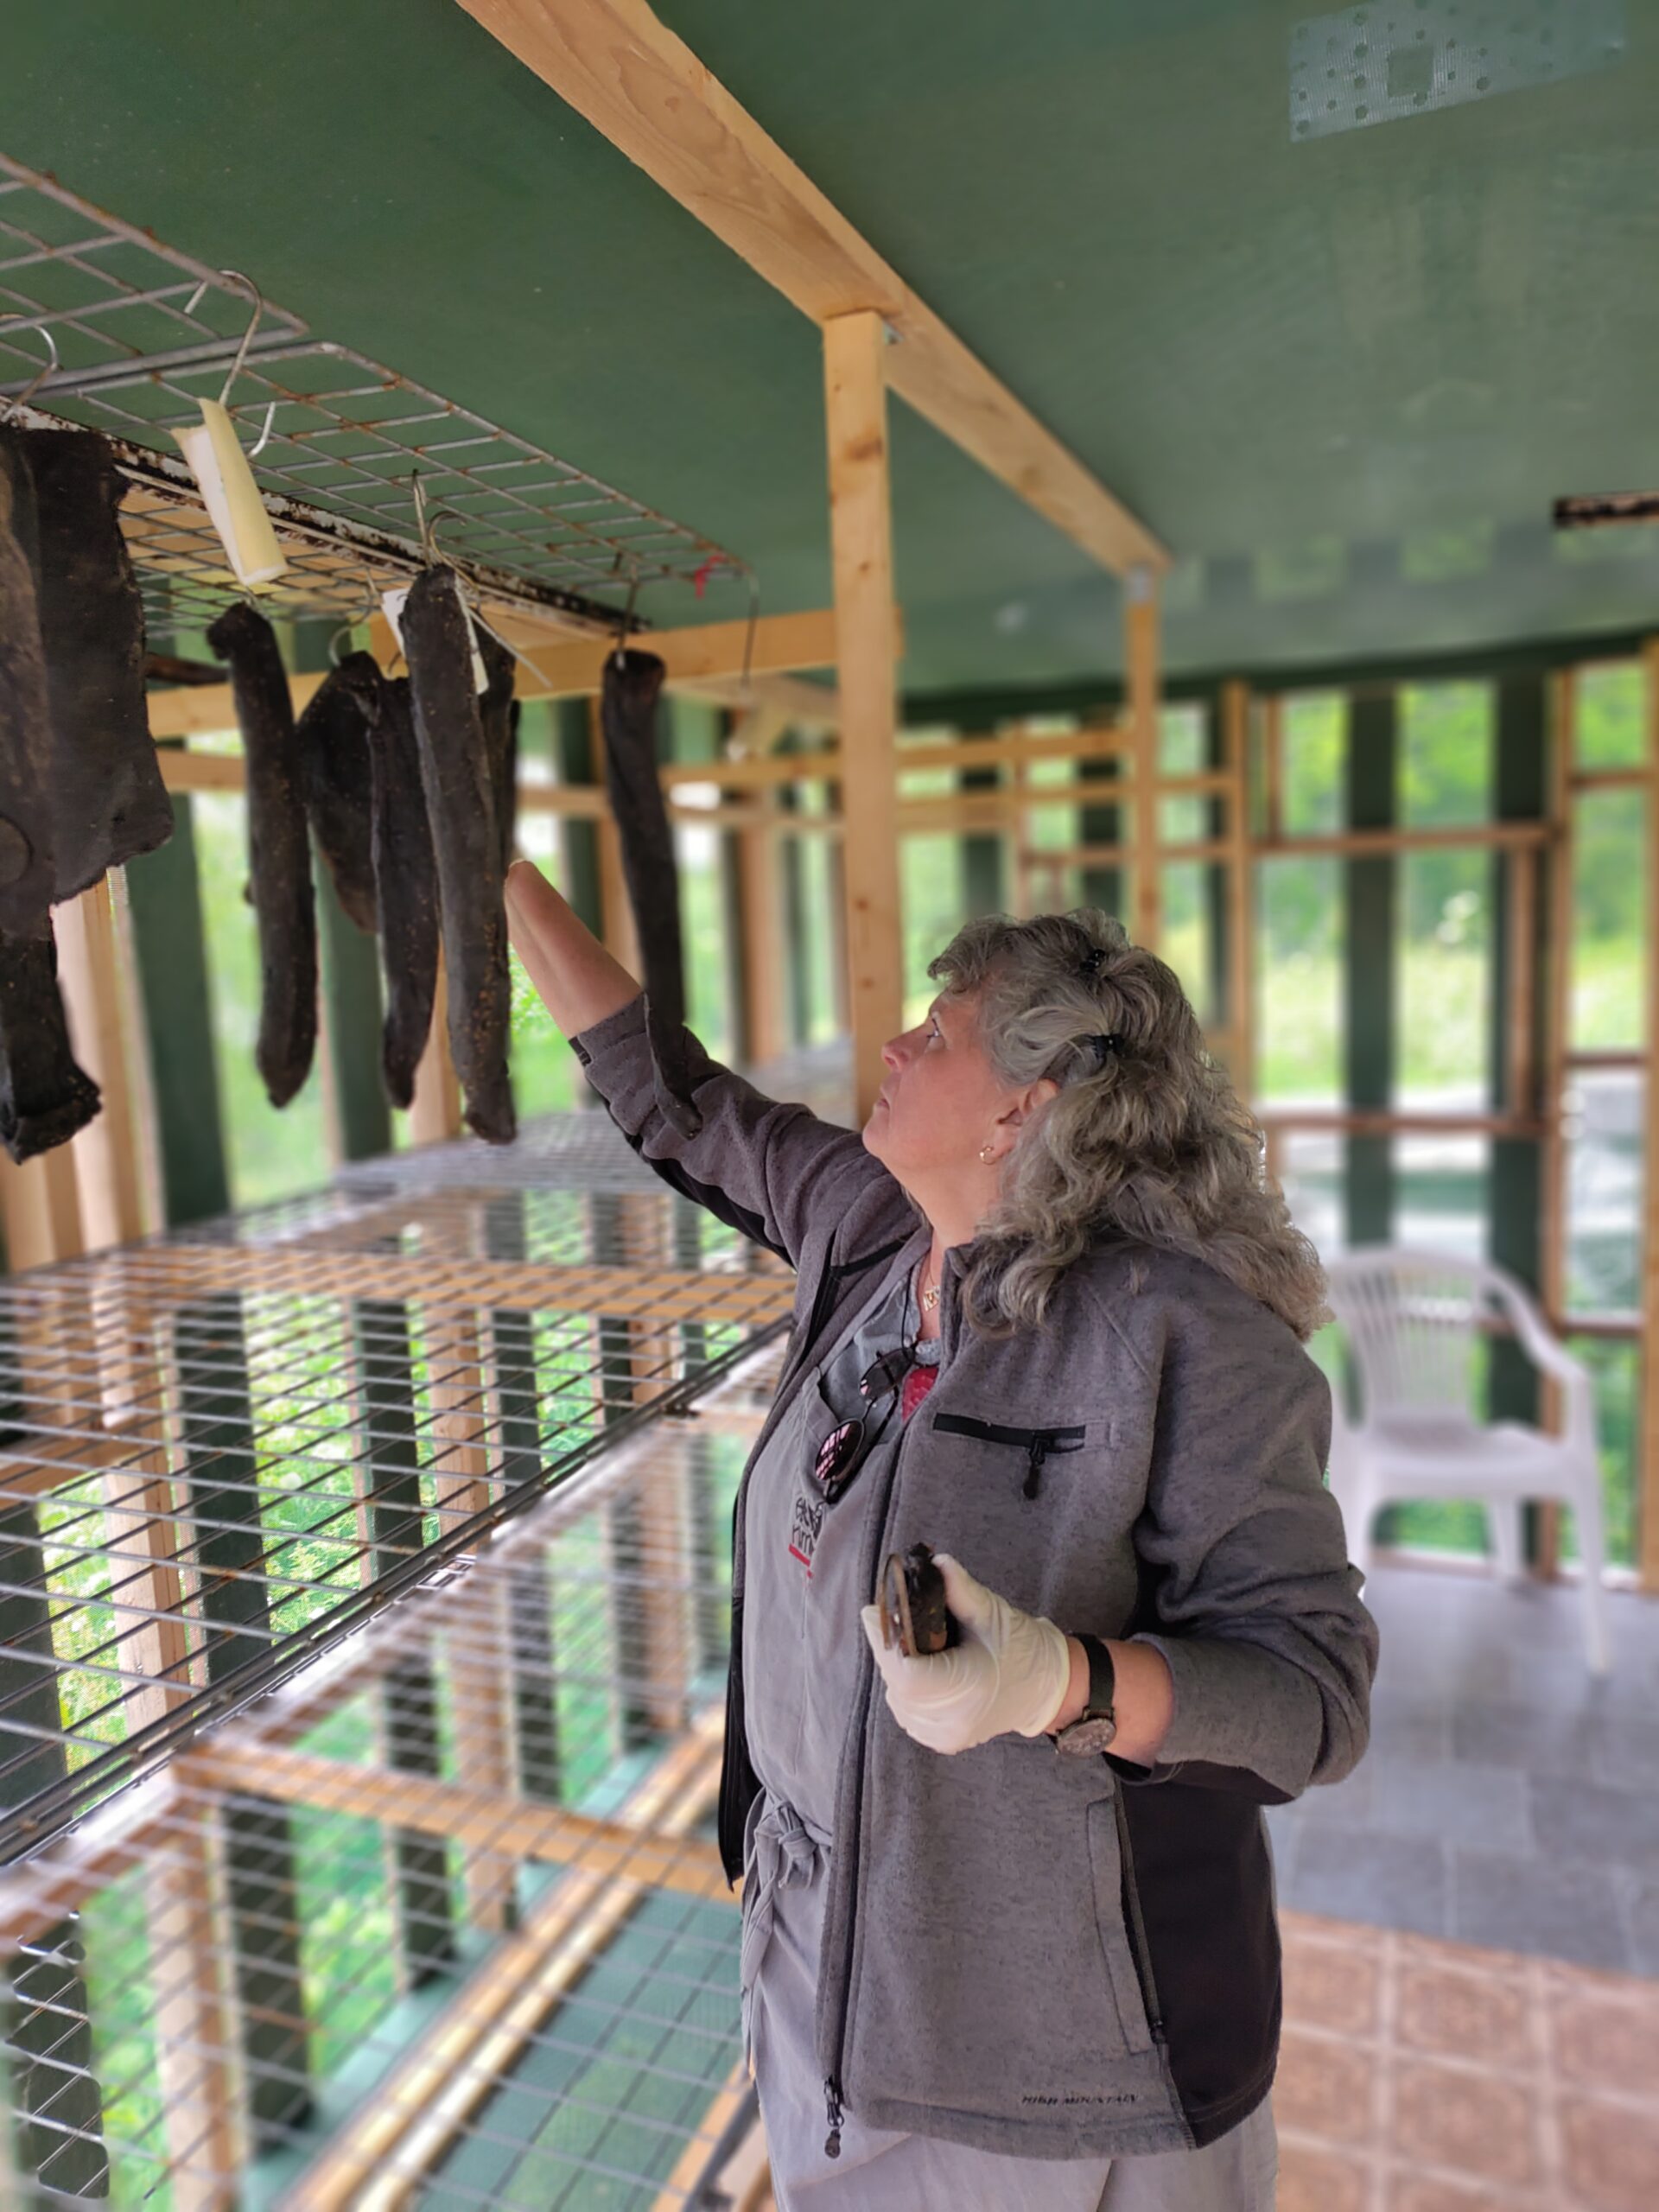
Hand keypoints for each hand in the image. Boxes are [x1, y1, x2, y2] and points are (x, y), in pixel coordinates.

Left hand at [858, 1553, 1072, 1754]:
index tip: (874, 1612)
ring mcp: (946, 1736)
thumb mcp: (991, 1611)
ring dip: (897, 1668)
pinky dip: (906, 1688)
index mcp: (969, 1689)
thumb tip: (933, 1563)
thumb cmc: (1021, 1647)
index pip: (907, 1674)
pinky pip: (906, 1710)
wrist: (1045, 1688)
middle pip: (898, 1682)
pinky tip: (925, 1669)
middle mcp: (954, 1721)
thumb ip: (959, 1588)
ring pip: (897, 1696)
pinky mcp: (942, 1741)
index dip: (884, 1642)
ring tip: (916, 1644)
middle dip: (890, 1648)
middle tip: (893, 1618)